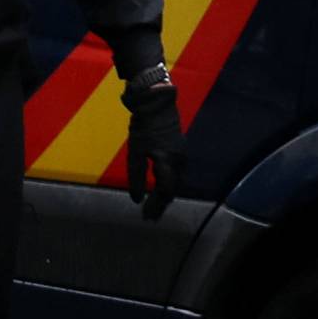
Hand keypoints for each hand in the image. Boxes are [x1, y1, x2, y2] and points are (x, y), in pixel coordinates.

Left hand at [124, 79, 183, 220]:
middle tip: (151, 218)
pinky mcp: (180, 152)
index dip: (155, 206)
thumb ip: (136, 176)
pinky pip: (176, 175)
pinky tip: (162, 189)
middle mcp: (179, 162)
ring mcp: (181, 157)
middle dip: (160, 205)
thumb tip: (136, 199)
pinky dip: (168, 185)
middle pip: (171, 191)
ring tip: (155, 207)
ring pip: (175, 183)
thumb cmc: (144, 124)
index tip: (146, 216)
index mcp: (168, 162)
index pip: (164, 192)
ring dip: (165, 197)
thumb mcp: (136, 150)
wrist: (158, 101)